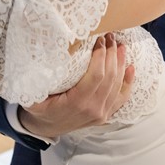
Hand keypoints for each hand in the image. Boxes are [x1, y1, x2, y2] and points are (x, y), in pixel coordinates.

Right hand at [19, 33, 134, 138]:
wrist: (44, 128)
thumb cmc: (38, 108)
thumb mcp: (33, 96)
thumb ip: (36, 81)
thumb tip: (36, 57)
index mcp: (77, 103)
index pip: (97, 75)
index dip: (101, 55)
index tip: (99, 39)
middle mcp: (93, 109)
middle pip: (110, 77)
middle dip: (112, 54)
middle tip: (110, 36)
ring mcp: (101, 114)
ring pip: (117, 85)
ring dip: (120, 63)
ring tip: (119, 45)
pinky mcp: (105, 115)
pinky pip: (121, 98)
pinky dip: (128, 82)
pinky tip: (131, 68)